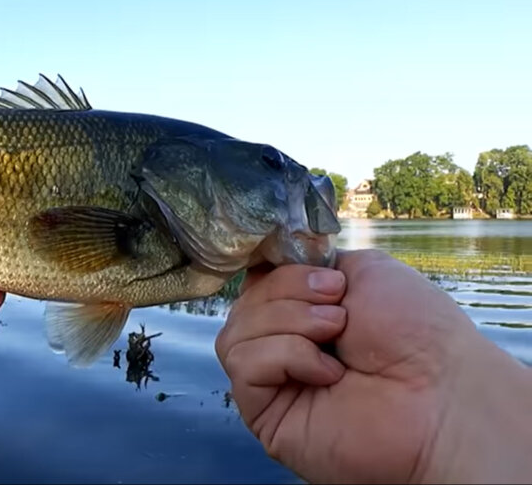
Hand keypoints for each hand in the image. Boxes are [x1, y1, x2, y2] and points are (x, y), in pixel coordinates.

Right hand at [215, 249, 531, 483]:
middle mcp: (283, 345)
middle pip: (243, 302)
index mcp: (304, 311)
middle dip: (289, 294)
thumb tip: (263, 265)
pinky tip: (328, 372)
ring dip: (289, 322)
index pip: (256, 280)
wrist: (442, 392)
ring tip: (336, 334)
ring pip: (235, 332)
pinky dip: (286, 356)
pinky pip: (244, 365)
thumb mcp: (362, 269)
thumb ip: (308, 262)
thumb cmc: (417, 332)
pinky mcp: (265, 414)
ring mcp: (273, 382)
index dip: (273, 269)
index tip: (317, 272)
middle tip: (339, 309)